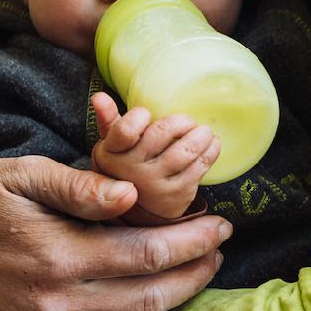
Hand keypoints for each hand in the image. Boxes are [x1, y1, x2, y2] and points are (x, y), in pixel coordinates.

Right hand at [0, 136, 231, 310]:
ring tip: (192, 272)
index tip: (221, 226)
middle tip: (219, 250)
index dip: (191, 243)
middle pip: (146, 298)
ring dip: (167, 302)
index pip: (145, 255)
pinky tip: (146, 298)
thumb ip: (82, 188)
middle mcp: (49, 305)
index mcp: (54, 257)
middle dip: (192, 275)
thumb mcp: (27, 173)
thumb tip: (133, 198)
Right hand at [90, 94, 220, 222]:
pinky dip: (211, 151)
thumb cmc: (125, 167)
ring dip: (201, 135)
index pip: (124, 130)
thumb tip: (99, 96)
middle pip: (161, 134)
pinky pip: (200, 167)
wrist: (136, 213)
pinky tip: (212, 144)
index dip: (138, 117)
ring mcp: (155, 184)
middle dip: (180, 122)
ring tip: (204, 131)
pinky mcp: (177, 194)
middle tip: (188, 121)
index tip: (146, 114)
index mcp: (113, 152)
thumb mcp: (112, 146)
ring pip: (186, 151)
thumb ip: (108, 119)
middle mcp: (132, 170)